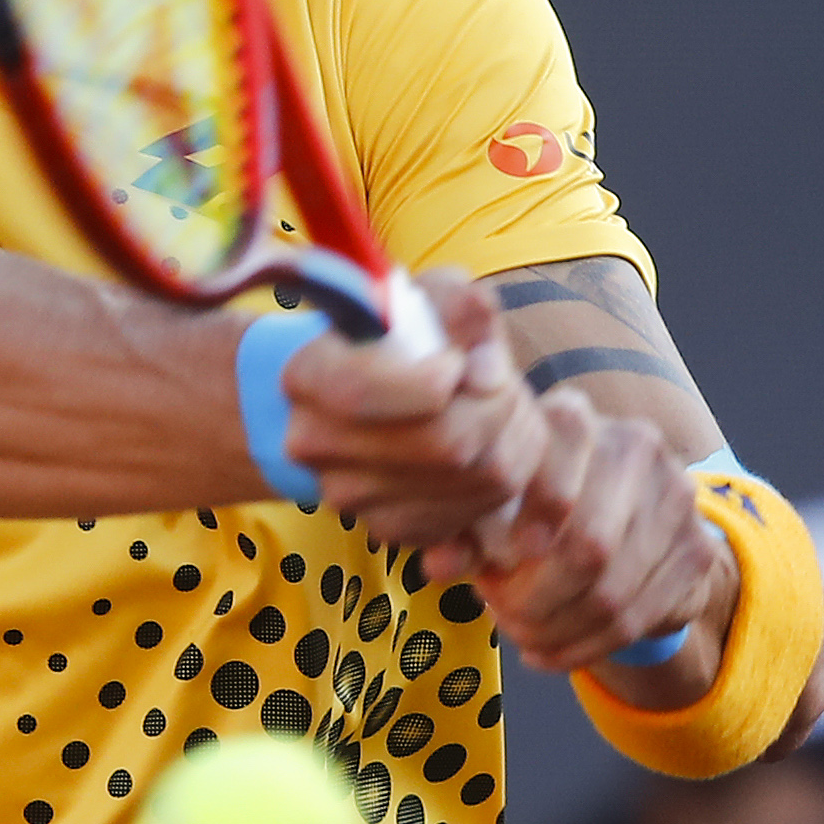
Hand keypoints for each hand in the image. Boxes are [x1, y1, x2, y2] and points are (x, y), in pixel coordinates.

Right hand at [280, 269, 547, 546]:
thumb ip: (460, 307)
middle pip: (447, 444)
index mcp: (308, 374)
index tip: (457, 361)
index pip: (365, 392)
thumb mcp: (423, 295)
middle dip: (501, 406)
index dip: (435, 378)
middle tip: (503, 383)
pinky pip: (479, 511)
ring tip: (504, 408)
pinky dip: (505, 478)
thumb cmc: (397, 332)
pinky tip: (491, 445)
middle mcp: (315, 443)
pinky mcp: (390, 529)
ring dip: (516, 439)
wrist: (366, 389)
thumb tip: (488, 370)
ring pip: (480, 481)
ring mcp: (350, 496)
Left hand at [450, 389, 735, 681]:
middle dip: (537, 600)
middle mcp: (635, 444)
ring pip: (613, 591)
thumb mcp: (492, 511)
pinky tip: (553, 653)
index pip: (551, 480)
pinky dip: (588, 647)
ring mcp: (677, 495)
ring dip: (559, 630)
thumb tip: (437, 567)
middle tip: (505, 620)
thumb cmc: (532, 508)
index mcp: (574, 420)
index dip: (522, 534)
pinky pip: (639, 617)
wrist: (621, 517)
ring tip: (524, 639)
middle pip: (589, 547)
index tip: (494, 574)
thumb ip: (463, 534)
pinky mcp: (698, 547)